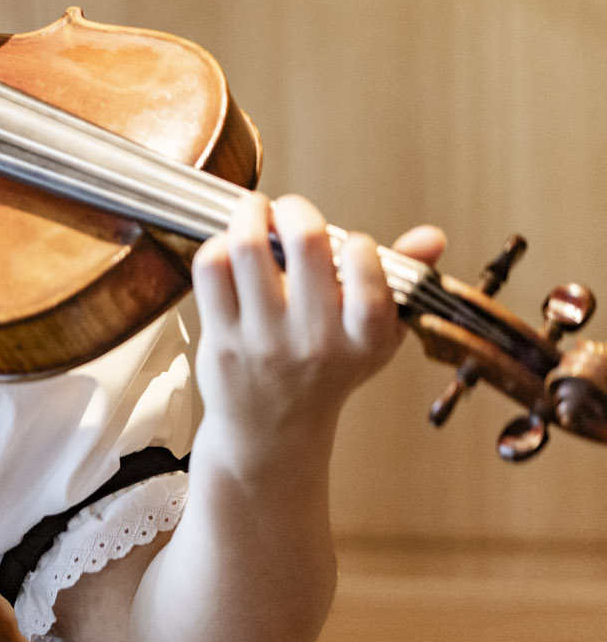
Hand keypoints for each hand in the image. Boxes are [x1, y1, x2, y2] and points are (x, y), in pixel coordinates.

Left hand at [189, 193, 440, 477]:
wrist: (272, 432)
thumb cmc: (328, 371)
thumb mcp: (375, 337)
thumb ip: (401, 282)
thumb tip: (431, 237)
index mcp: (364, 337)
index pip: (368, 275)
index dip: (357, 244)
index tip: (347, 242)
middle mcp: (315, 339)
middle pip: (304, 242)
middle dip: (296, 209)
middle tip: (289, 210)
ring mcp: (263, 339)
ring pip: (247, 247)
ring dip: (249, 213)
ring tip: (254, 211)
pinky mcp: (220, 338)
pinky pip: (211, 269)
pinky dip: (217, 244)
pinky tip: (229, 249)